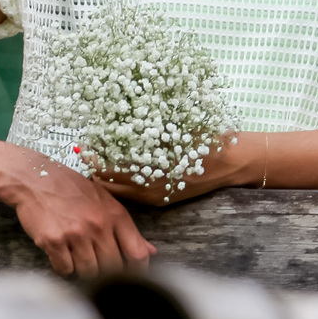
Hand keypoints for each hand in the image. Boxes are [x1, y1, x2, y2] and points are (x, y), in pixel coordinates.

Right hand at [2, 151, 155, 275]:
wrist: (34, 178)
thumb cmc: (72, 189)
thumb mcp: (105, 202)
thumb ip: (128, 230)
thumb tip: (150, 252)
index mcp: (116, 216)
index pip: (137, 254)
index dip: (138, 272)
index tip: (132, 277)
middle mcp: (98, 226)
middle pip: (112, 268)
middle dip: (106, 272)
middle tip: (96, 263)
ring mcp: (75, 235)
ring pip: (88, 272)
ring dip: (83, 269)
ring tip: (76, 254)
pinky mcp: (53, 242)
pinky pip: (64, 269)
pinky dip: (63, 267)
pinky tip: (61, 253)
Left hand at [97, 134, 245, 203]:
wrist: (232, 162)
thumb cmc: (204, 140)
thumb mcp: (173, 129)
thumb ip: (145, 129)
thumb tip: (116, 117)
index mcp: (148, 174)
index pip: (107, 171)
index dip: (93, 157)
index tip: (85, 143)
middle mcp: (148, 191)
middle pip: (107, 185)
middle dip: (95, 169)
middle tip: (87, 151)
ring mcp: (153, 198)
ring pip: (117, 192)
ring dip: (106, 177)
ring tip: (99, 158)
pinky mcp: (160, 200)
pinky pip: (131, 194)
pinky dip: (121, 182)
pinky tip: (120, 166)